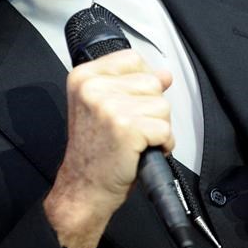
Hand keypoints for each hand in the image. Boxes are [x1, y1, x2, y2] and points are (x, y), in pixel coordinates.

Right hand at [45, 49, 172, 247]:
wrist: (82, 189)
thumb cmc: (93, 152)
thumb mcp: (104, 108)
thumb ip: (131, 85)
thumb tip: (164, 74)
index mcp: (84, 77)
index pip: (132, 58)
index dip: (143, 82)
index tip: (132, 103)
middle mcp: (93, 87)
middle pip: (152, 81)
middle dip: (151, 108)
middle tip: (131, 129)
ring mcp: (109, 106)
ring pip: (162, 105)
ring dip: (158, 127)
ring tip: (136, 141)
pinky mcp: (126, 127)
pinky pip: (165, 129)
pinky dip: (163, 144)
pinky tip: (143, 151)